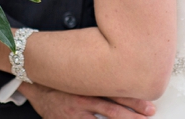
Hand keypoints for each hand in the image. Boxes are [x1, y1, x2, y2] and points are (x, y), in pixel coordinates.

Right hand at [20, 82, 155, 118]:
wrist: (35, 84)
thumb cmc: (61, 76)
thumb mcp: (80, 70)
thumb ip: (99, 73)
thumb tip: (122, 70)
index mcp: (90, 83)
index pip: (116, 91)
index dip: (134, 99)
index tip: (150, 104)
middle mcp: (85, 98)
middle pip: (114, 109)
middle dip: (134, 114)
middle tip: (150, 114)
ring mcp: (77, 113)